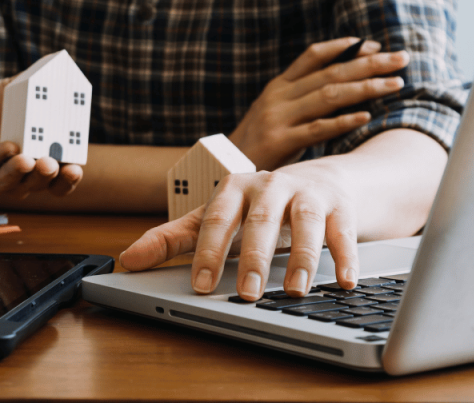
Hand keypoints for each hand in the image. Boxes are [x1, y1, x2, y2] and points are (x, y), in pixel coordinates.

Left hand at [0, 78, 82, 197]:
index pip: (59, 179)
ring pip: (12, 184)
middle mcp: (19, 178)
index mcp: (37, 161)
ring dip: (21, 173)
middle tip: (51, 162)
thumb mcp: (13, 92)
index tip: (76, 166)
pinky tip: (7, 147)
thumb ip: (36, 81)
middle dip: (47, 175)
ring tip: (29, 159)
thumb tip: (57, 61)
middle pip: (39, 184)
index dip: (69, 177)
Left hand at [120, 161, 358, 300]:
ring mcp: (307, 193)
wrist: (321, 179)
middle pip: (261, 221)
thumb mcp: (214, 217)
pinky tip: (343, 282)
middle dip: (254, 257)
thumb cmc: (256, 206)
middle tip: (247, 293)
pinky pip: (343, 231)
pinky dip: (345, 257)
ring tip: (294, 291)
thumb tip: (128, 259)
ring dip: (301, 257)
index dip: (208, 252)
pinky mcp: (340, 205)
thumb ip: (172, 238)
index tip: (201, 285)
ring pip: (305, 222)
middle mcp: (270, 185)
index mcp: (233, 188)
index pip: (216, 220)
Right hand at [229, 38, 408, 169]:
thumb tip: (345, 85)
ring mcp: (278, 118)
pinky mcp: (280, 141)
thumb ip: (302, 98)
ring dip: (366, 87)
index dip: (344, 48)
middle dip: (369, 63)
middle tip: (400, 58)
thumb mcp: (275, 112)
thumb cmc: (257, 143)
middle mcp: (278, 97)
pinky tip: (366, 116)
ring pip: (328, 96)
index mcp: (278, 86)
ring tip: (394, 84)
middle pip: (330, 73)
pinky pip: (318, 128)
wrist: (224, 168)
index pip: (313, 56)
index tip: (373, 45)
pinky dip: (344, 121)